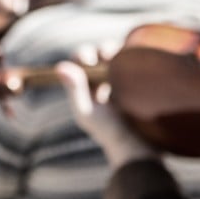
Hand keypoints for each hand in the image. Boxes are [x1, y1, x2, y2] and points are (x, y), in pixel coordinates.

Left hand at [56, 52, 152, 168]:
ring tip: (119, 57)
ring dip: (117, 52)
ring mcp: (122, 85)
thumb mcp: (87, 111)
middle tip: (107, 54)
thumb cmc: (109, 131)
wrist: (138, 147)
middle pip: (99, 56)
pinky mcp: (139, 87)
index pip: (81, 62)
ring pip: (118, 58)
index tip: (89, 59)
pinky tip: (133, 61)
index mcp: (86, 89)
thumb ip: (74, 89)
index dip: (83, 55)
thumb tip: (60, 66)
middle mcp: (102, 85)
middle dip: (101, 50)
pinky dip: (132, 60)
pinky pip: (135, 66)